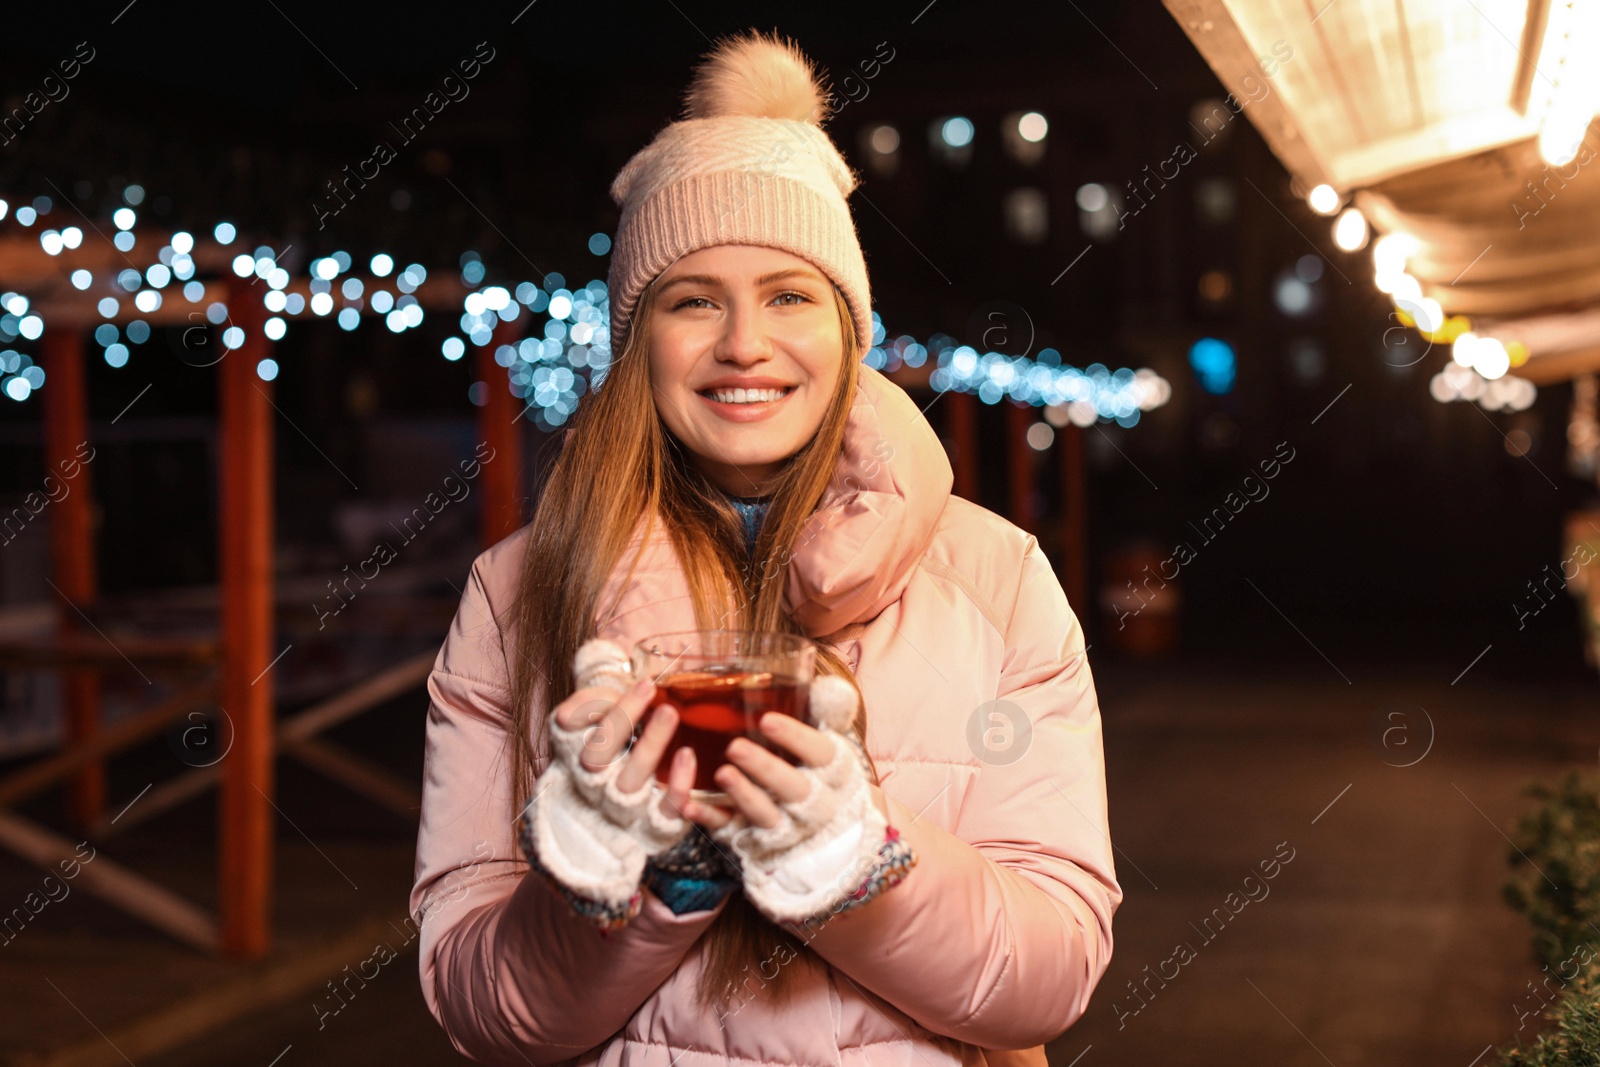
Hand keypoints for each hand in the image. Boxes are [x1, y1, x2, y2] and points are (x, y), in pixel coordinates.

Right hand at [520, 639, 698, 928]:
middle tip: (648, 689)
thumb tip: (603, 652)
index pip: (575, 731)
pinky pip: (663, 812)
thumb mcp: (596, 724)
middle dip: (621, 721)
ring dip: (649, 746)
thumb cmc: (610, 759)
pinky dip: (676, 787)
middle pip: (597, 757)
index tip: (627, 682)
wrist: (606, 826)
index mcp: (574, 755)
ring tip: (669, 713)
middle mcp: (593, 783)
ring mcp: (622, 808)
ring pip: (629, 782)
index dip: (595, 709)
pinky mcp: (652, 827)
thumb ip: (598, 693)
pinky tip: (689, 758)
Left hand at [697, 675, 914, 924]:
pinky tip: (689, 806)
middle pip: (793, 788)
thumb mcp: (830, 739)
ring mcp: (786, 825)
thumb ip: (829, 711)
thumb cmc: (821, 770)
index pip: (819, 752)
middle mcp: (813, 802)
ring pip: (766, 814)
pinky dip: (710, 820)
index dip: (795, 737)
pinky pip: (732, 832)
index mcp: (832, 770)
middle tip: (735, 747)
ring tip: (721, 773)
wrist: (830, 829)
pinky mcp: (757, 840)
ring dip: (743, 795)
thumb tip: (828, 685)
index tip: (767, 720)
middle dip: (764, 768)